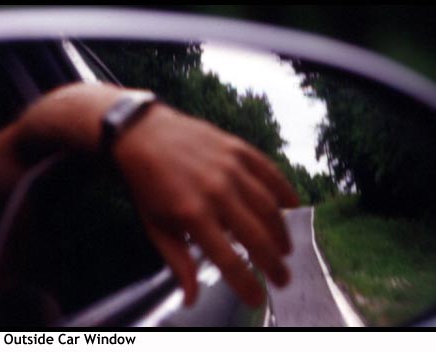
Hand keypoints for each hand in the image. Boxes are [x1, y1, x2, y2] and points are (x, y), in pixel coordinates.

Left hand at [114, 103, 298, 305]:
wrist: (142, 134)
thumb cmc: (146, 185)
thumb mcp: (155, 227)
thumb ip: (178, 262)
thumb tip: (192, 298)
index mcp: (193, 215)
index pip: (228, 260)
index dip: (246, 284)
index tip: (258, 299)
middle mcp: (217, 192)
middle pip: (256, 236)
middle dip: (273, 263)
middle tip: (282, 279)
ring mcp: (231, 167)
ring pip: (269, 206)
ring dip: (281, 233)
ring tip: (285, 250)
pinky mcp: (238, 148)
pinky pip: (270, 172)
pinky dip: (285, 190)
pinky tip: (293, 205)